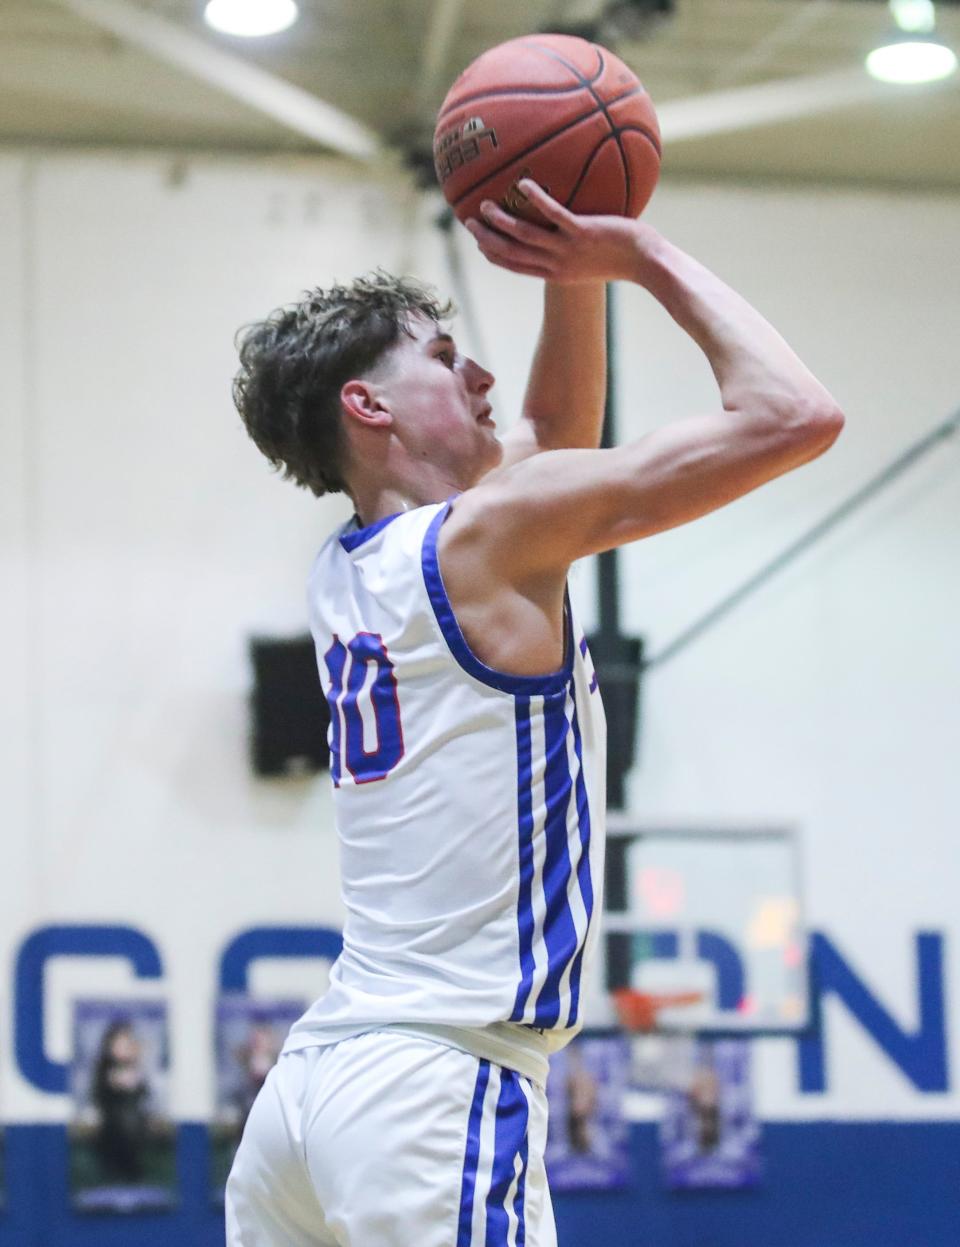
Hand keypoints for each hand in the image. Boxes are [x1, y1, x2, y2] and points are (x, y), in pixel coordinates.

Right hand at [464, 179, 659, 283]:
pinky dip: (537, 200)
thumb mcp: (591, 259)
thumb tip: (565, 229)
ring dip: (501, 221)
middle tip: (468, 223)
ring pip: (525, 236)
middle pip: (511, 253)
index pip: (516, 266)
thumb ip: (572, 248)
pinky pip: (554, 215)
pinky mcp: (583, 233)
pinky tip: (523, 184)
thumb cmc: (624, 258)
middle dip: (487, 240)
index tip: (479, 243)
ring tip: (485, 205)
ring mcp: (568, 249)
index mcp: (556, 273)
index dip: (493, 255)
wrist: (647, 263)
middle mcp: (557, 265)